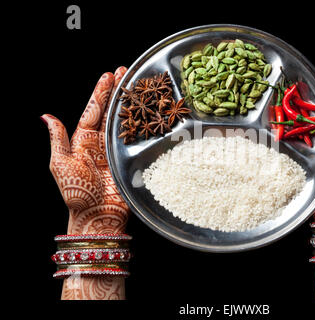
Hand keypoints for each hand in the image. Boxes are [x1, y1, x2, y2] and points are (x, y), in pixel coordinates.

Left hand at [42, 67, 129, 299]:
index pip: (92, 111)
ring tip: (136, 84)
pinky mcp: (130, 159)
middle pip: (110, 111)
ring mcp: (117, 150)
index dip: (100, 93)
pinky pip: (136, 138)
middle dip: (117, 91)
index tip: (108, 75)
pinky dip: (142, 123)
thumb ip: (57, 139)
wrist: (97, 216)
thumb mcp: (60, 164)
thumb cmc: (76, 193)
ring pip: (124, 121)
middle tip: (125, 72)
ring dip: (129, 103)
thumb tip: (45, 116)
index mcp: (83, 140)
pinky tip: (147, 110)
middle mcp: (101, 142)